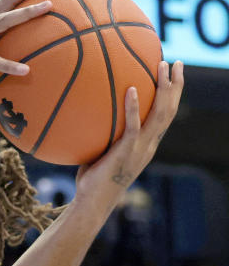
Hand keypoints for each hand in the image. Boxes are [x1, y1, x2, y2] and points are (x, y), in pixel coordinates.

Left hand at [75, 61, 184, 210]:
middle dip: (175, 85)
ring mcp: (140, 149)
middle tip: (177, 62)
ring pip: (160, 114)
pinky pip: (133, 126)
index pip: (165, 116)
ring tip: (162, 66)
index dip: (172, 95)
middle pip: (170, 110)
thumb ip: (105, 135)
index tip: (172, 75)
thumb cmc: (93, 179)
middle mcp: (149, 145)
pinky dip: (134, 107)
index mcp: (147, 145)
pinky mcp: (126, 152)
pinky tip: (131, 89)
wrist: (92, 202)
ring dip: (163, 89)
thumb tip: (89, 115)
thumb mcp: (103, 152)